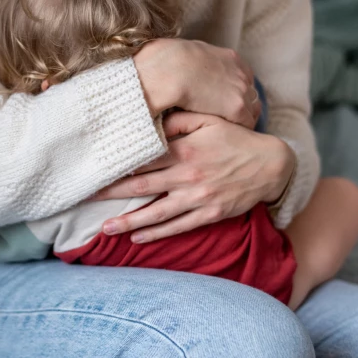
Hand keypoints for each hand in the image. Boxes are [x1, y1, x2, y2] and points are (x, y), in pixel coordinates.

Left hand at [90, 112, 295, 242]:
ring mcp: (197, 198)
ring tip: (106, 228)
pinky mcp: (209, 214)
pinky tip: (138, 238)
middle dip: (111, 194)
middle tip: (86, 199)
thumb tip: (152, 119)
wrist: (271, 164)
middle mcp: (186, 176)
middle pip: (141, 187)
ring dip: (128, 221)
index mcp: (183, 151)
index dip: (117, 165)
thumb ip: (178, 120)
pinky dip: (157, 233)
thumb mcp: (209, 120)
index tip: (94, 168)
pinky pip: (178, 227)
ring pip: (156, 212)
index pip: (142, 159)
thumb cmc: (235, 138)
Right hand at [133, 38, 260, 127]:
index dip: (233, 92)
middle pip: (250, 95)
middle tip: (227, 122)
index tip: (222, 103)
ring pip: (250, 111)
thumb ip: (191, 63)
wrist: (168, 70)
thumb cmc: (166, 62)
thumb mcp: (183, 54)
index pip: (241, 78)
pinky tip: (223, 138)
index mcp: (229, 58)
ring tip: (225, 133)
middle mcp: (240, 73)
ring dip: (238, 121)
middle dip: (240, 107)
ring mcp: (241, 90)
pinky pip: (245, 124)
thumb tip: (177, 66)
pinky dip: (236, 131)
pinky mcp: (236, 108)